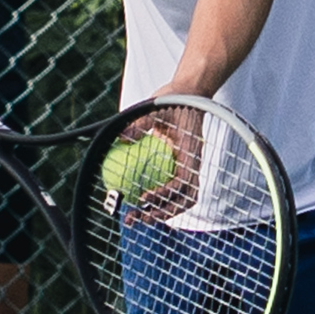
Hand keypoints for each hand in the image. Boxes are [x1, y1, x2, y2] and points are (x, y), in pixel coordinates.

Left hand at [122, 103, 205, 223]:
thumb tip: (121, 137)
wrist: (189, 95)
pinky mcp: (180, 168)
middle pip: (184, 200)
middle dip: (162, 213)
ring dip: (160, 212)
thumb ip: (141, 123)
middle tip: (137, 219)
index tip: (144, 198)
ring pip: (179, 200)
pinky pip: (170, 189)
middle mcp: (192, 165)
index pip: (183, 182)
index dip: (166, 194)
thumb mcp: (156, 109)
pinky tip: (138, 203)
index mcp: (191, 153)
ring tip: (136, 218)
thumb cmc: (174, 101)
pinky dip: (158, 200)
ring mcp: (188, 169)